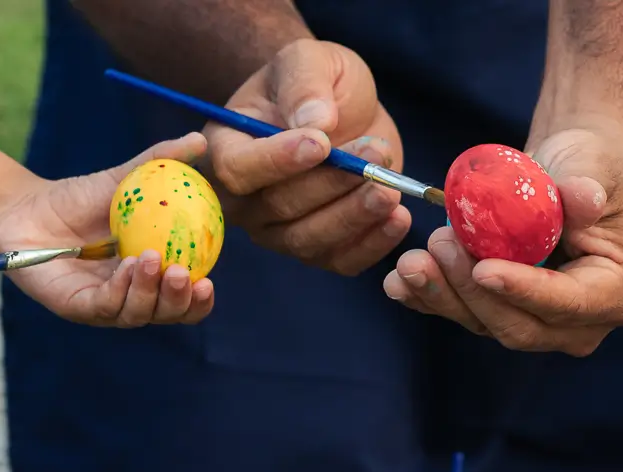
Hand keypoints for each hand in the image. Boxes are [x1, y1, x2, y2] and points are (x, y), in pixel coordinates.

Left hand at [0, 133, 215, 325]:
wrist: (27, 208)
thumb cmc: (79, 198)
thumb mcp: (123, 177)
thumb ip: (161, 162)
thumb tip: (199, 140)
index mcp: (150, 277)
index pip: (182, 300)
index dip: (199, 299)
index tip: (209, 281)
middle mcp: (130, 297)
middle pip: (165, 314)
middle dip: (179, 302)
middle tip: (183, 273)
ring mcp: (102, 305)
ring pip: (136, 313)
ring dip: (150, 293)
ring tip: (152, 259)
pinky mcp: (74, 306)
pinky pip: (103, 306)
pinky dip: (120, 290)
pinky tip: (128, 266)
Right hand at [205, 39, 411, 274]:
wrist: (339, 107)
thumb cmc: (312, 82)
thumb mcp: (307, 60)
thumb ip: (304, 85)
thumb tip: (315, 122)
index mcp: (225, 149)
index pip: (238, 168)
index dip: (278, 160)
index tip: (322, 142)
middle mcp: (243, 200)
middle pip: (279, 207)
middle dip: (332, 183)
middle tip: (376, 154)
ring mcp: (278, 231)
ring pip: (309, 239)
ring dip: (354, 214)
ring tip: (391, 187)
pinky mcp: (318, 248)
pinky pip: (340, 259)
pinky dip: (372, 244)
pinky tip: (398, 218)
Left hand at [382, 127, 622, 355]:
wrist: (571, 172)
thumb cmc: (592, 166)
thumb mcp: (596, 167)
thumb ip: (587, 187)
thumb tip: (584, 198)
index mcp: (615, 294)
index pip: (565, 303)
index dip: (523, 289)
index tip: (483, 268)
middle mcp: (577, 324)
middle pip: (518, 327)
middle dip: (473, 293)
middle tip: (439, 244)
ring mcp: (536, 324)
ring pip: (483, 323)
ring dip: (443, 294)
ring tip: (411, 259)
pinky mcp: (499, 313)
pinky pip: (461, 312)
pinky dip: (428, 298)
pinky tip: (396, 283)